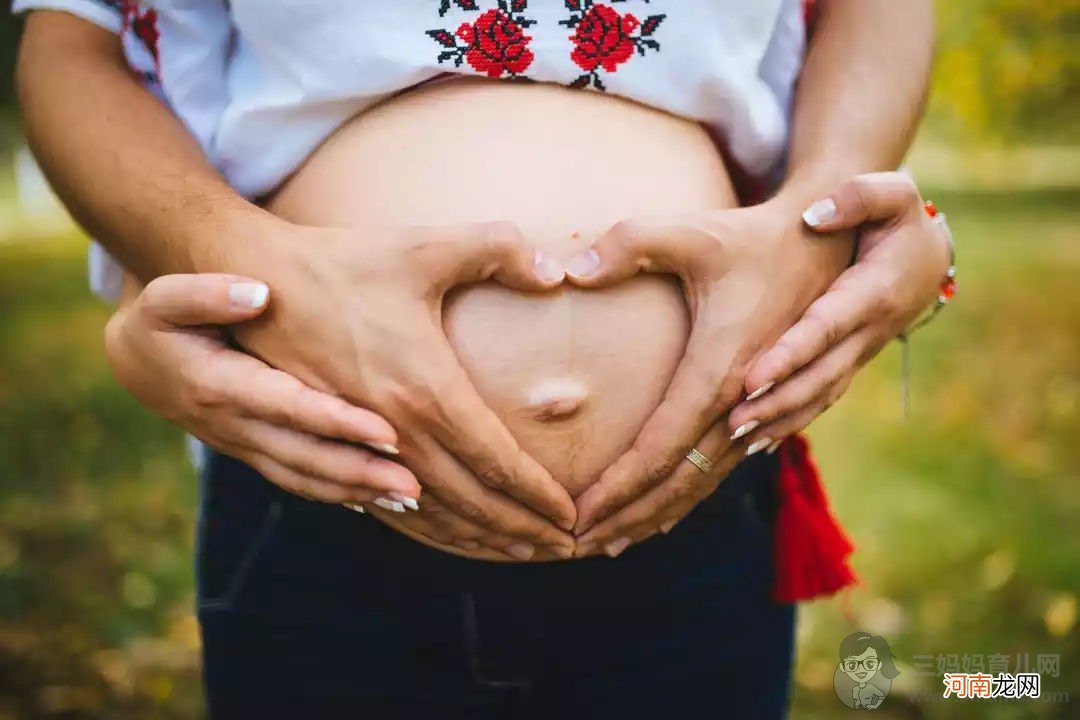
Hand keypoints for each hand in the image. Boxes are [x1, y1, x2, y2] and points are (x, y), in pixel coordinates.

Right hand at [104, 273, 419, 504]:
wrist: (138, 361)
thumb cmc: (162, 319)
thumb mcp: (167, 297)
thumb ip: (205, 293)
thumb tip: (255, 293)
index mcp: (218, 385)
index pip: (287, 406)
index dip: (335, 422)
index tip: (386, 431)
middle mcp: (233, 426)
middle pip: (304, 455)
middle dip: (360, 472)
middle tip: (415, 485)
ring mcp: (245, 445)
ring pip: (304, 476)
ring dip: (357, 490)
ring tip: (411, 497)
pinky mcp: (257, 452)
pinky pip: (299, 479)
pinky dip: (338, 492)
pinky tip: (381, 499)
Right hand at [224, 220, 576, 556]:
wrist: (256, 279)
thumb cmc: (345, 261)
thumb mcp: (426, 246)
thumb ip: (498, 249)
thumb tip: (558, 271)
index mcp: (425, 389)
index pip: (497, 462)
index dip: (538, 494)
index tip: (571, 517)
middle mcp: (395, 431)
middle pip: (470, 500)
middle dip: (520, 529)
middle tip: (563, 547)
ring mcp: (359, 445)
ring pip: (429, 513)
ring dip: (477, 538)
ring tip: (518, 553)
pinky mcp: (332, 447)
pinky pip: (386, 505)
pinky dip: (425, 528)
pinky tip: (447, 534)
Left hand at [563, 198, 852, 549]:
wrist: (825, 249)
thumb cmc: (753, 240)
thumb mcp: (693, 233)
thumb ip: (631, 244)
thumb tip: (572, 269)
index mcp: (718, 372)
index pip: (658, 450)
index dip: (614, 487)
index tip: (572, 516)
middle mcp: (741, 407)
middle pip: (676, 482)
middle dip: (626, 516)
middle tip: (573, 547)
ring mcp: (757, 415)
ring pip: (699, 484)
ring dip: (654, 517)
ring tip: (608, 544)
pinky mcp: (762, 413)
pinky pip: (719, 470)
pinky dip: (685, 499)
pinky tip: (660, 519)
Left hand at [727, 172, 951, 446]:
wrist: (925, 252)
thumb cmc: (898, 216)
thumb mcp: (891, 192)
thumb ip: (858, 196)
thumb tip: (816, 215)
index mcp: (872, 291)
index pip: (826, 326)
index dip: (792, 354)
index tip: (752, 376)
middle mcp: (868, 331)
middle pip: (819, 374)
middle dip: (777, 401)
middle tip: (732, 422)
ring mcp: (859, 353)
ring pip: (819, 394)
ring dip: (779, 420)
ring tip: (734, 440)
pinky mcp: (848, 364)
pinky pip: (819, 399)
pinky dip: (790, 421)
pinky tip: (754, 443)